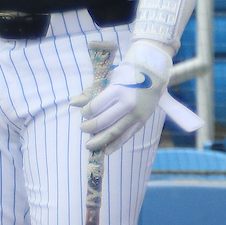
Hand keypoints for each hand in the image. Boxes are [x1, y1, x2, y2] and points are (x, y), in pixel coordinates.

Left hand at [70, 39, 171, 154]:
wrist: (152, 74)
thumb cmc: (125, 74)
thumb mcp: (108, 79)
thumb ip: (91, 92)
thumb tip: (72, 103)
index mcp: (118, 91)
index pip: (96, 107)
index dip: (86, 112)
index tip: (83, 113)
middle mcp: (128, 104)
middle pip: (104, 121)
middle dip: (90, 128)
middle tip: (82, 128)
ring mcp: (137, 114)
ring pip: (115, 132)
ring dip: (100, 140)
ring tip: (89, 145)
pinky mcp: (142, 121)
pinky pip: (127, 136)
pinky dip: (116, 144)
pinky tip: (106, 150)